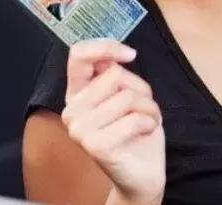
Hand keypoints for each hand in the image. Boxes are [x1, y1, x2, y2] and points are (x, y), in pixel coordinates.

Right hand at [62, 39, 165, 204]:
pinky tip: (144, 133)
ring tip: (145, 122)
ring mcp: (80, 130)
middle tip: (142, 108)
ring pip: (128, 97)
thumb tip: (113, 57)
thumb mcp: (127, 94)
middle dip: (141, 89)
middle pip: (115, 75)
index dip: (105, 47)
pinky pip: (134, 119)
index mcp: (77, 92)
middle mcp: (72, 110)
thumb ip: (115, 74)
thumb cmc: (135, 130)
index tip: (130, 54)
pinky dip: (149, 123)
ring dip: (149, 108)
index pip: (78, 55)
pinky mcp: (95, 147)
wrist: (140, 173)